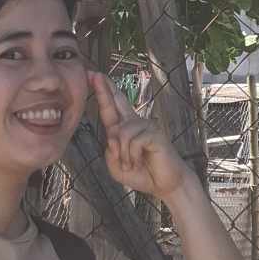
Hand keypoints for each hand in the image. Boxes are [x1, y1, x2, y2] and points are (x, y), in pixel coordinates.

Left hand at [89, 73, 188, 203]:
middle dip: (104, 89)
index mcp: (125, 129)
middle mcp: (135, 123)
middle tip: (94, 75)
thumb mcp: (117, 168)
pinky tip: (139, 161)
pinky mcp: (155, 133)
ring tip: (131, 164)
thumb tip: (112, 135)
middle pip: (118, 101)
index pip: (111, 108)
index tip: (93, 76)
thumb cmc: (143, 174)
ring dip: (123, 154)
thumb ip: (110, 153)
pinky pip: (134, 141)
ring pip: (121, 133)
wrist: (165, 185)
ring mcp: (146, 126)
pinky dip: (132, 156)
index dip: (102, 93)